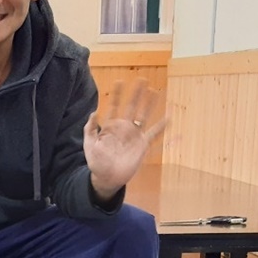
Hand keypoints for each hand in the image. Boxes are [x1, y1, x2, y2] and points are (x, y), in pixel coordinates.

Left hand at [83, 79, 167, 201]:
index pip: (114, 106)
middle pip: (131, 107)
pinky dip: (162, 126)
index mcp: (110, 126)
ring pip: (143, 116)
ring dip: (149, 104)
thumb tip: (94, 112)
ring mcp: (134, 135)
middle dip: (136, 93)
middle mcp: (124, 127)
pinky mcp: (142, 144)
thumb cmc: (96, 162)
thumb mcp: (89, 145)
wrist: (107, 178)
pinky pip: (154, 134)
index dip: (116, 94)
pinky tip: (169, 117)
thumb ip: (90, 129)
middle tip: (141, 79)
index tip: (120, 81)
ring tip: (154, 91)